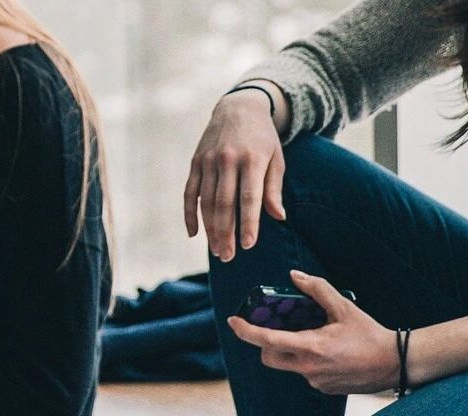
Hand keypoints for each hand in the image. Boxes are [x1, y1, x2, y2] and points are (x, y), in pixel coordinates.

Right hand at [185, 88, 285, 260]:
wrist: (239, 106)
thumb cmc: (262, 138)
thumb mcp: (275, 158)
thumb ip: (273, 188)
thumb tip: (278, 216)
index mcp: (252, 159)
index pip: (249, 197)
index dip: (248, 222)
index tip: (248, 245)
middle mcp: (228, 159)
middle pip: (225, 203)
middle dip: (226, 233)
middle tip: (227, 257)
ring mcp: (209, 161)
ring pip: (207, 202)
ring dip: (210, 229)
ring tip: (216, 250)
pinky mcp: (196, 163)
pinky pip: (190, 193)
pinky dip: (190, 215)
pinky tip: (194, 234)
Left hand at [226, 271, 395, 394]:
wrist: (394, 364)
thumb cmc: (370, 335)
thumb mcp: (345, 307)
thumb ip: (317, 290)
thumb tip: (294, 276)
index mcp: (310, 347)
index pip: (267, 341)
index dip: (246, 331)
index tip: (233, 321)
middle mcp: (307, 368)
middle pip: (269, 357)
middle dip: (266, 343)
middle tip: (275, 327)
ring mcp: (314, 381)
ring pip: (287, 365)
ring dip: (290, 350)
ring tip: (312, 335)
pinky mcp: (322, 388)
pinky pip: (304, 372)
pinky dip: (307, 360)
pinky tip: (328, 351)